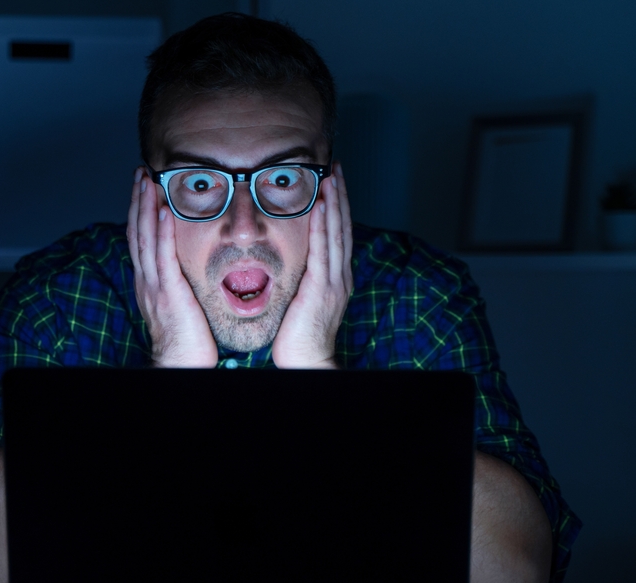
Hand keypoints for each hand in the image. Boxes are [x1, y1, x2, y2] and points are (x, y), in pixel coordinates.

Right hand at [127, 168, 218, 367]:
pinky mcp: (168, 292)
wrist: (181, 363)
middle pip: (136, 232)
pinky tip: (162, 212)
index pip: (139, 240)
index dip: (139, 212)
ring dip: (145, 207)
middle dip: (137, 201)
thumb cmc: (187, 341)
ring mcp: (155, 285)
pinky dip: (160, 232)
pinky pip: (163, 257)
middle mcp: (147, 280)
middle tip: (140, 173)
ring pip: (144, 239)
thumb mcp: (178, 304)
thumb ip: (177, 284)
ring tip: (147, 181)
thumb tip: (185, 268)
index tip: (143, 188)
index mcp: (149, 283)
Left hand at [271, 163, 352, 368]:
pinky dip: (325, 226)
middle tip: (336, 167)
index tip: (333, 182)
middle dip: (341, 196)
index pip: (338, 235)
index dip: (338, 207)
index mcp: (336, 280)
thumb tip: (292, 263)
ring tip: (332, 176)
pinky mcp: (322, 288)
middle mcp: (340, 276)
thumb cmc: (297, 338)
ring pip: (337, 233)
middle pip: (343, 227)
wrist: (305, 362)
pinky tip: (323, 206)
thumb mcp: (302, 301)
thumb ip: (302, 280)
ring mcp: (334, 282)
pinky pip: (324, 250)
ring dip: (335, 202)